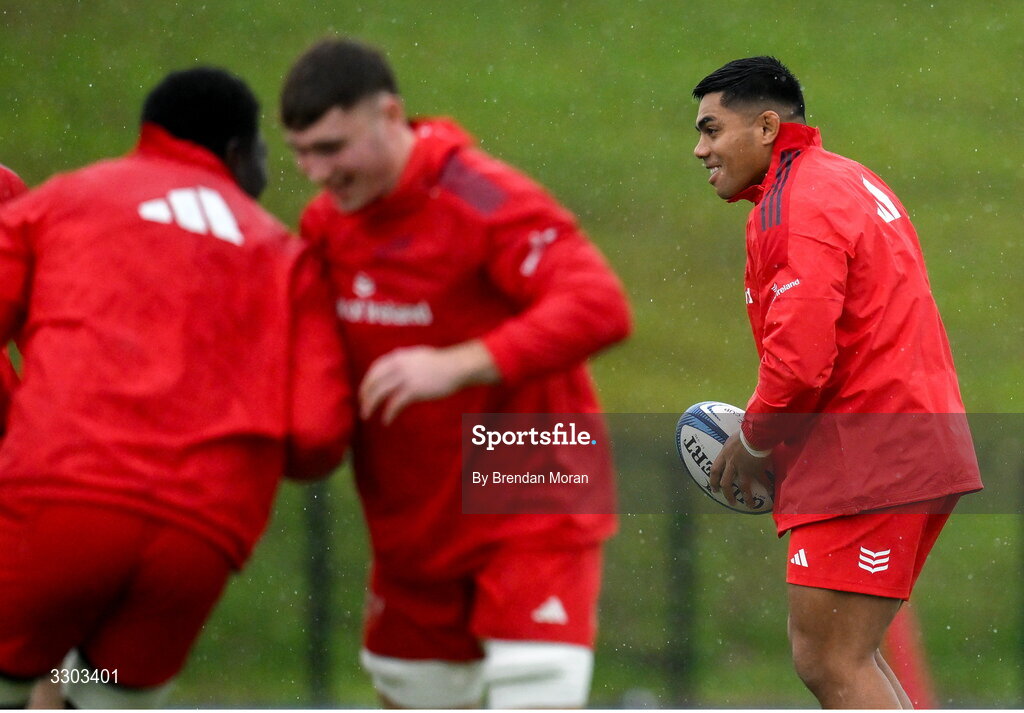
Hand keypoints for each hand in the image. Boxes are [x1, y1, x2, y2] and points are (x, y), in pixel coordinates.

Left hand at [359, 341, 498, 424]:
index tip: (364, 392)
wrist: (457, 367)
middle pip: (374, 381)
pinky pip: (395, 403)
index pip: (375, 368)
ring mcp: (405, 377)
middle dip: (365, 395)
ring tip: (366, 416)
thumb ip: (404, 359)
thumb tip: (395, 365)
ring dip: (371, 405)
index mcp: (398, 356)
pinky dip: (388, 413)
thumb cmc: (441, 363)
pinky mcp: (414, 390)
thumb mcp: (418, 355)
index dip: (367, 381)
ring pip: (380, 393)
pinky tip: (386, 420)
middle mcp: (398, 365)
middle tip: (362, 407)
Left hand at [709, 433, 772, 509]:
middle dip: (727, 494)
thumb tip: (732, 443)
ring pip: (743, 487)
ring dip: (747, 497)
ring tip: (750, 505)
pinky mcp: (757, 469)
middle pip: (726, 482)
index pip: (715, 470)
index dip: (713, 481)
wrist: (756, 433)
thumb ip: (731, 445)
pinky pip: (762, 481)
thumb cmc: (744, 432)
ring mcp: (744, 468)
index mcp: (725, 455)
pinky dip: (767, 486)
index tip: (714, 488)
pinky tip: (770, 492)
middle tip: (730, 501)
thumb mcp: (732, 438)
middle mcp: (732, 464)